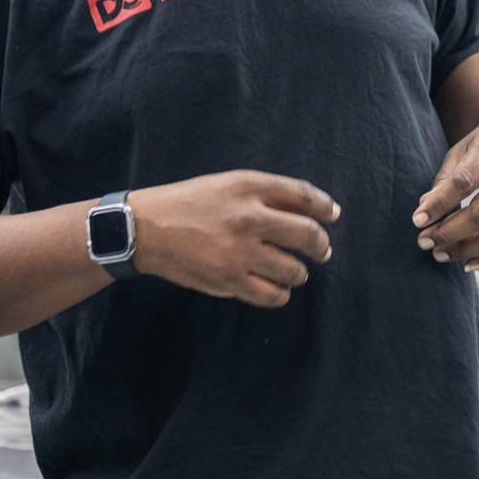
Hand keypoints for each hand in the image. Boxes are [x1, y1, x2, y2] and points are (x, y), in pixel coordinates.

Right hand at [127, 172, 337, 308]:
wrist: (145, 228)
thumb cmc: (188, 203)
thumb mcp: (227, 184)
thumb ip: (266, 193)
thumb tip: (314, 210)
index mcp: (248, 187)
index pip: (304, 195)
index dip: (325, 207)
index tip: (332, 215)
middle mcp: (249, 217)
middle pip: (307, 235)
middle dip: (321, 247)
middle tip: (321, 252)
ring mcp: (240, 252)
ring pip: (294, 270)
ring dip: (299, 273)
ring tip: (291, 270)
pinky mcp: (229, 280)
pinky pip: (273, 295)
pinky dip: (280, 293)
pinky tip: (275, 287)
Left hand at [413, 118, 478, 270]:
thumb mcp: (462, 150)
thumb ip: (445, 179)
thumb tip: (425, 210)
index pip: (463, 182)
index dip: (438, 204)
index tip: (417, 220)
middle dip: (448, 233)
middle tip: (424, 242)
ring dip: (464, 250)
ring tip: (439, 253)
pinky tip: (469, 264)